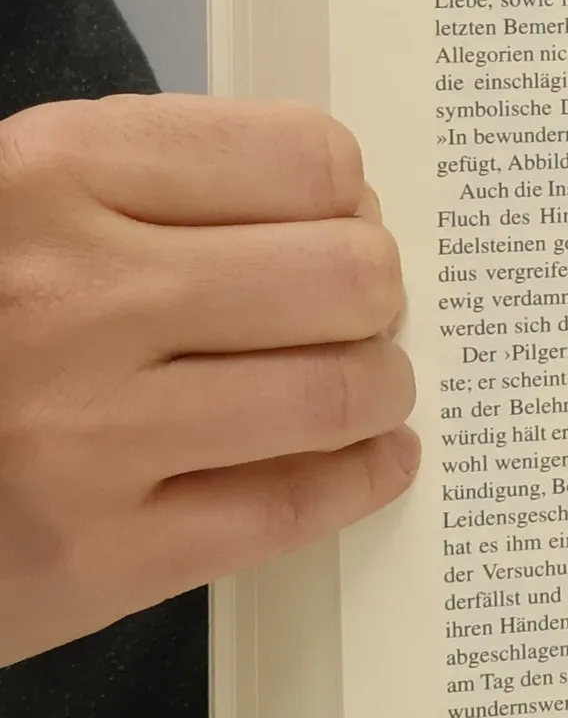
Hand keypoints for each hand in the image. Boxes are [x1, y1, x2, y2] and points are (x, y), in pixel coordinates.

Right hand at [0, 95, 417, 664]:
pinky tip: (374, 458)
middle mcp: (70, 297)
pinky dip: (362, 477)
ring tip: (368, 384)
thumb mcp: (0, 207)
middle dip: (376, 294)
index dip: (346, 197)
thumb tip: (331, 205)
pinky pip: (292, 508)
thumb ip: (141, 191)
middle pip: (345, 276)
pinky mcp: (94, 556)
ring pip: (340, 393)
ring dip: (380, 387)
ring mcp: (83, 434)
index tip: (343, 219)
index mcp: (45, 176)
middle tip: (360, 310)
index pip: (303, 160)